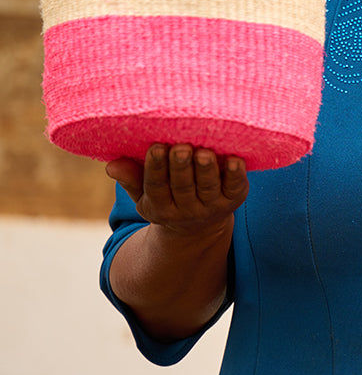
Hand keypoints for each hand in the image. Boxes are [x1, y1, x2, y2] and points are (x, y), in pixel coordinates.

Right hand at [106, 143, 247, 238]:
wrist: (200, 227)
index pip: (156, 187)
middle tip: (181, 148)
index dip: (156, 168)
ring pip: (208, 188)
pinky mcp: (234, 200)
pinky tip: (236, 160)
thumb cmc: (168, 198)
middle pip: (183, 187)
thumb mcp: (145, 195)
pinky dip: (236, 174)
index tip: (156, 147)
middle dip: (181, 167)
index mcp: (161, 207)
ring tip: (204, 152)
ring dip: (207, 170)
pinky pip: (235, 188)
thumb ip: (131, 179)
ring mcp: (212, 206)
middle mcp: (187, 210)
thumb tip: (111, 166)